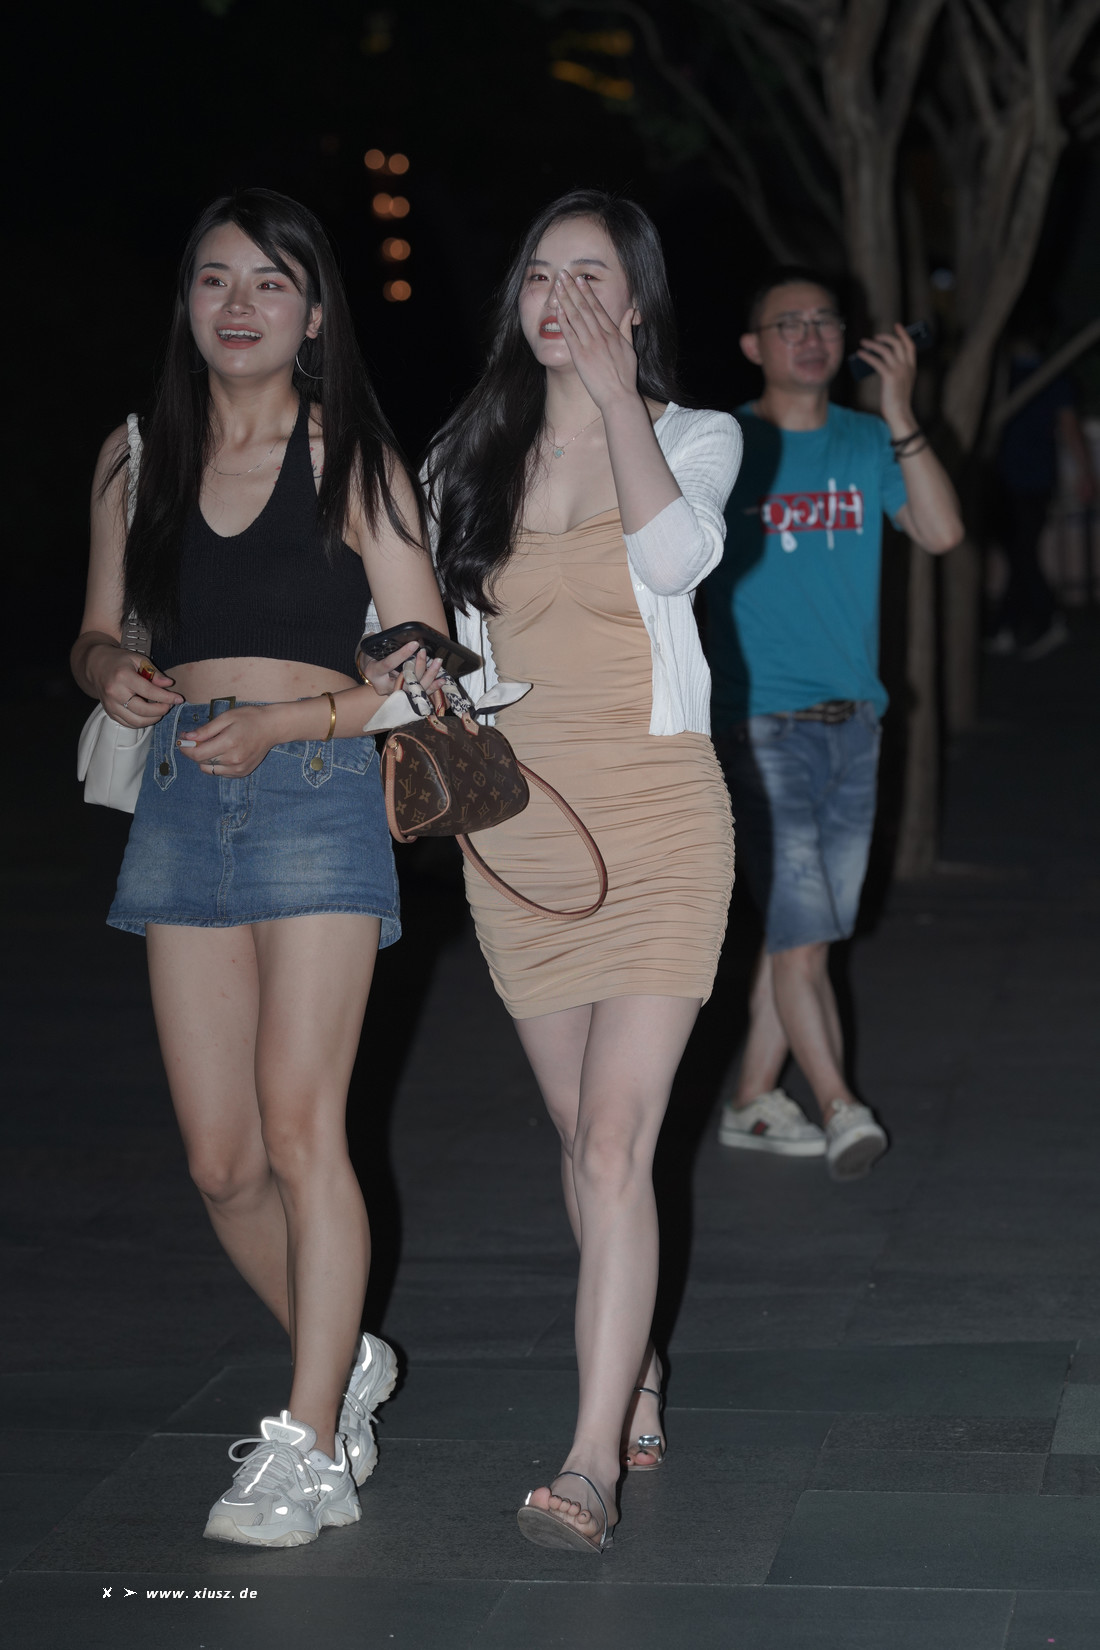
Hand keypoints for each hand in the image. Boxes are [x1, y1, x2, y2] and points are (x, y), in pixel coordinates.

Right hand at [95, 647, 182, 727]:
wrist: (96, 666)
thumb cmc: (119, 661)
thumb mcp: (138, 659)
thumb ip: (154, 672)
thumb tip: (169, 684)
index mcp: (122, 677)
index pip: (149, 692)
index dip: (166, 697)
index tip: (178, 699)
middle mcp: (115, 693)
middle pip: (143, 710)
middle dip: (161, 710)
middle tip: (169, 705)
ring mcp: (111, 705)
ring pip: (137, 721)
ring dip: (153, 718)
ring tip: (160, 709)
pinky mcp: (110, 713)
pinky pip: (129, 724)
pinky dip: (142, 722)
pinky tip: (149, 714)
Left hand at [177, 702, 283, 778]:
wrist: (272, 727)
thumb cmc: (249, 718)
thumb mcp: (226, 717)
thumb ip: (206, 729)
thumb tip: (187, 737)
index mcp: (228, 743)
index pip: (197, 754)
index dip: (185, 749)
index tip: (182, 740)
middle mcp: (233, 759)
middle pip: (201, 762)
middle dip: (193, 752)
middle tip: (195, 739)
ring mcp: (239, 768)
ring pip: (209, 770)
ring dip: (204, 759)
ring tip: (211, 746)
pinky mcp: (242, 772)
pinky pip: (220, 773)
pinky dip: (216, 765)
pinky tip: (222, 752)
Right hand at [359, 641, 443, 699]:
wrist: (368, 671)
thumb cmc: (371, 657)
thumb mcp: (373, 649)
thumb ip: (386, 646)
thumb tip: (405, 638)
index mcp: (374, 672)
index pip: (389, 663)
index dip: (402, 654)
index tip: (415, 644)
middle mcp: (383, 686)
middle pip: (405, 679)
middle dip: (420, 667)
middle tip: (430, 655)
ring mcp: (393, 693)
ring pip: (414, 688)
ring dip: (429, 676)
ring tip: (438, 663)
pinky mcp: (402, 696)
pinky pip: (419, 693)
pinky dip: (431, 687)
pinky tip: (441, 680)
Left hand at [551, 270, 639, 408]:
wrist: (619, 396)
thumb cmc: (625, 376)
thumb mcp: (630, 349)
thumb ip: (626, 328)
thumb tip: (631, 310)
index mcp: (612, 333)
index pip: (598, 308)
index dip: (587, 292)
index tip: (579, 279)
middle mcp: (601, 336)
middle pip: (584, 308)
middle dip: (573, 290)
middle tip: (564, 275)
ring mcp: (590, 345)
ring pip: (576, 317)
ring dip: (566, 300)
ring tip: (558, 287)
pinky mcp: (580, 356)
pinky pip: (570, 335)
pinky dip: (563, 321)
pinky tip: (557, 310)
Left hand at [855, 323, 918, 434]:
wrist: (899, 413)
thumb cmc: (897, 400)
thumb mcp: (902, 383)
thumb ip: (898, 371)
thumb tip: (882, 361)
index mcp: (912, 367)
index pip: (910, 345)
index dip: (904, 334)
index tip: (897, 325)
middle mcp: (907, 366)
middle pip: (897, 344)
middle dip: (885, 337)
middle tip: (875, 336)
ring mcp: (899, 371)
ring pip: (885, 350)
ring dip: (873, 344)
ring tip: (863, 343)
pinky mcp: (889, 376)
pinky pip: (876, 361)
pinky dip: (867, 356)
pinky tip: (860, 354)